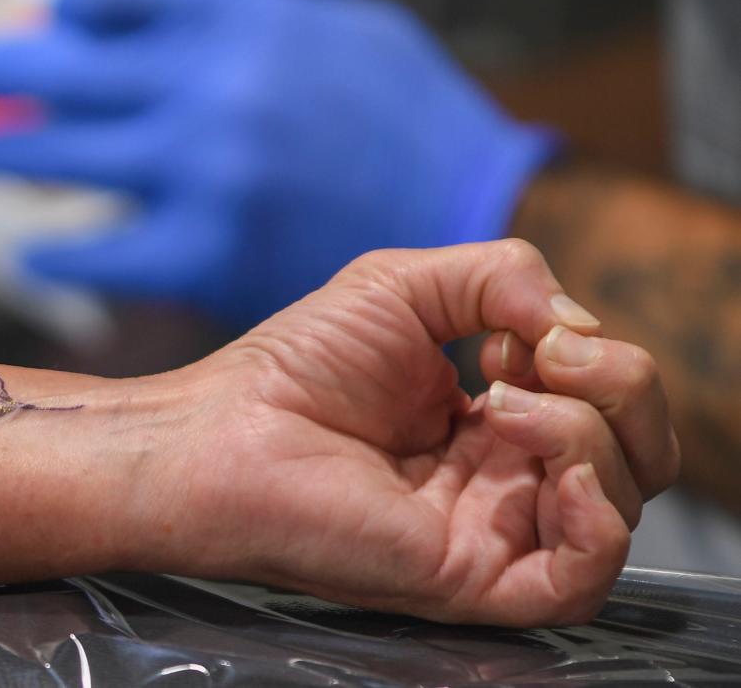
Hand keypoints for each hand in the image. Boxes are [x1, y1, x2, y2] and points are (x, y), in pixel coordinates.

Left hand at [0, 0, 556, 326]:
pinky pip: (98, 252)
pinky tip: (34, 249)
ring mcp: (198, 170)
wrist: (473, 218)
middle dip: (10, 65)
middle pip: (68, 64)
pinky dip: (55, 252)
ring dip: (13, 152)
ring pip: (67, 153)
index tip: (59, 14)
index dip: (72, 2)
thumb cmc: (413, 125)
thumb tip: (163, 18)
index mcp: (241, 17)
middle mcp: (208, 85)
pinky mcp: (201, 252)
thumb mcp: (339, 30)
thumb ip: (244, 19)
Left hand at [148, 240, 676, 625]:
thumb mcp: (406, 286)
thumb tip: (584, 328)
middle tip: (550, 355)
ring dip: (593, 434)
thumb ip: (504, 277)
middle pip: (632, 454)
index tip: (514, 332)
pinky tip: (553, 467)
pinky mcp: (469, 579)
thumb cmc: (296, 362)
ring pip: (618, 506)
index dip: (590, 355)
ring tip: (504, 399)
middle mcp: (499, 480)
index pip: (600, 402)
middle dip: (624, 389)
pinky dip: (600, 516)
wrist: (224, 430)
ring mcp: (489, 532)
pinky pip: (581, 579)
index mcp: (489, 420)